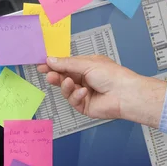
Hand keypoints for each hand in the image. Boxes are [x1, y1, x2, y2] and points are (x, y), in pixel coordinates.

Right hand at [37, 55, 166, 126]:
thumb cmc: (112, 75)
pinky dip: (76, 96)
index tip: (42, 64)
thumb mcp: (87, 64)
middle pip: (63, 77)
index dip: (54, 64)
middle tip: (48, 74)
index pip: (66, 64)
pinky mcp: (84, 105)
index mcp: (87, 66)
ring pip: (66, 90)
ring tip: (68, 82)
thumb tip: (50, 60)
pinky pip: (73, 100)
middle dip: (55, 76)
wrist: (125, 94)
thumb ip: (67, 63)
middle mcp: (85, 79)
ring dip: (65, 86)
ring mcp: (84, 93)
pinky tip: (84, 92)